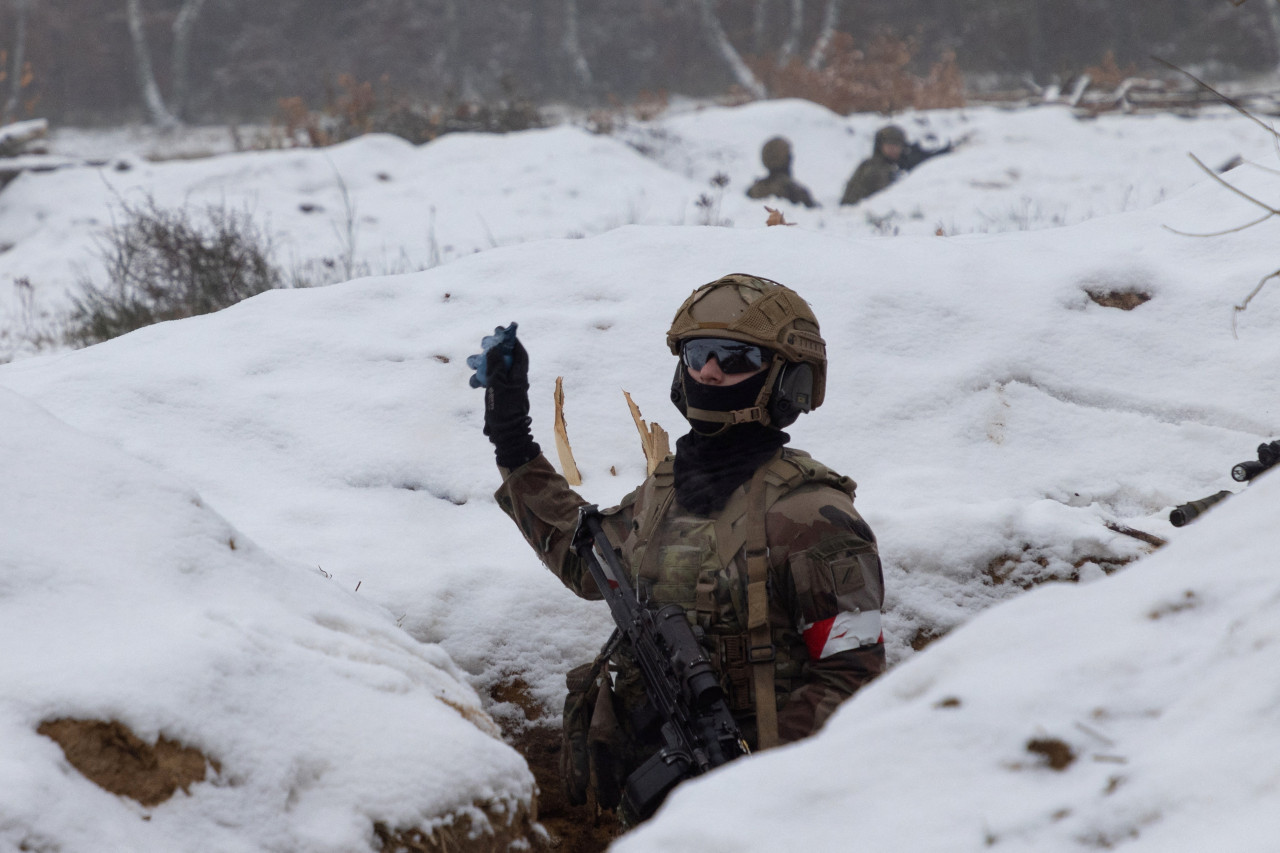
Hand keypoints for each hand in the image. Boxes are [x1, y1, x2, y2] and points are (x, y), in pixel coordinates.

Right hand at [468, 323, 540, 468]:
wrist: (505, 434)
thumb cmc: (504, 409)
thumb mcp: (497, 384)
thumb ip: (495, 365)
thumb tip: (496, 348)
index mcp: (520, 376)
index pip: (520, 354)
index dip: (512, 342)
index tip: (504, 334)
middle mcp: (516, 381)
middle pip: (506, 360)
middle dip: (494, 352)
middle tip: (483, 345)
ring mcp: (508, 390)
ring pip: (496, 371)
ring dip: (484, 365)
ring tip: (472, 363)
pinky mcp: (501, 398)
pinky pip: (492, 383)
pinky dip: (483, 380)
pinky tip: (474, 382)